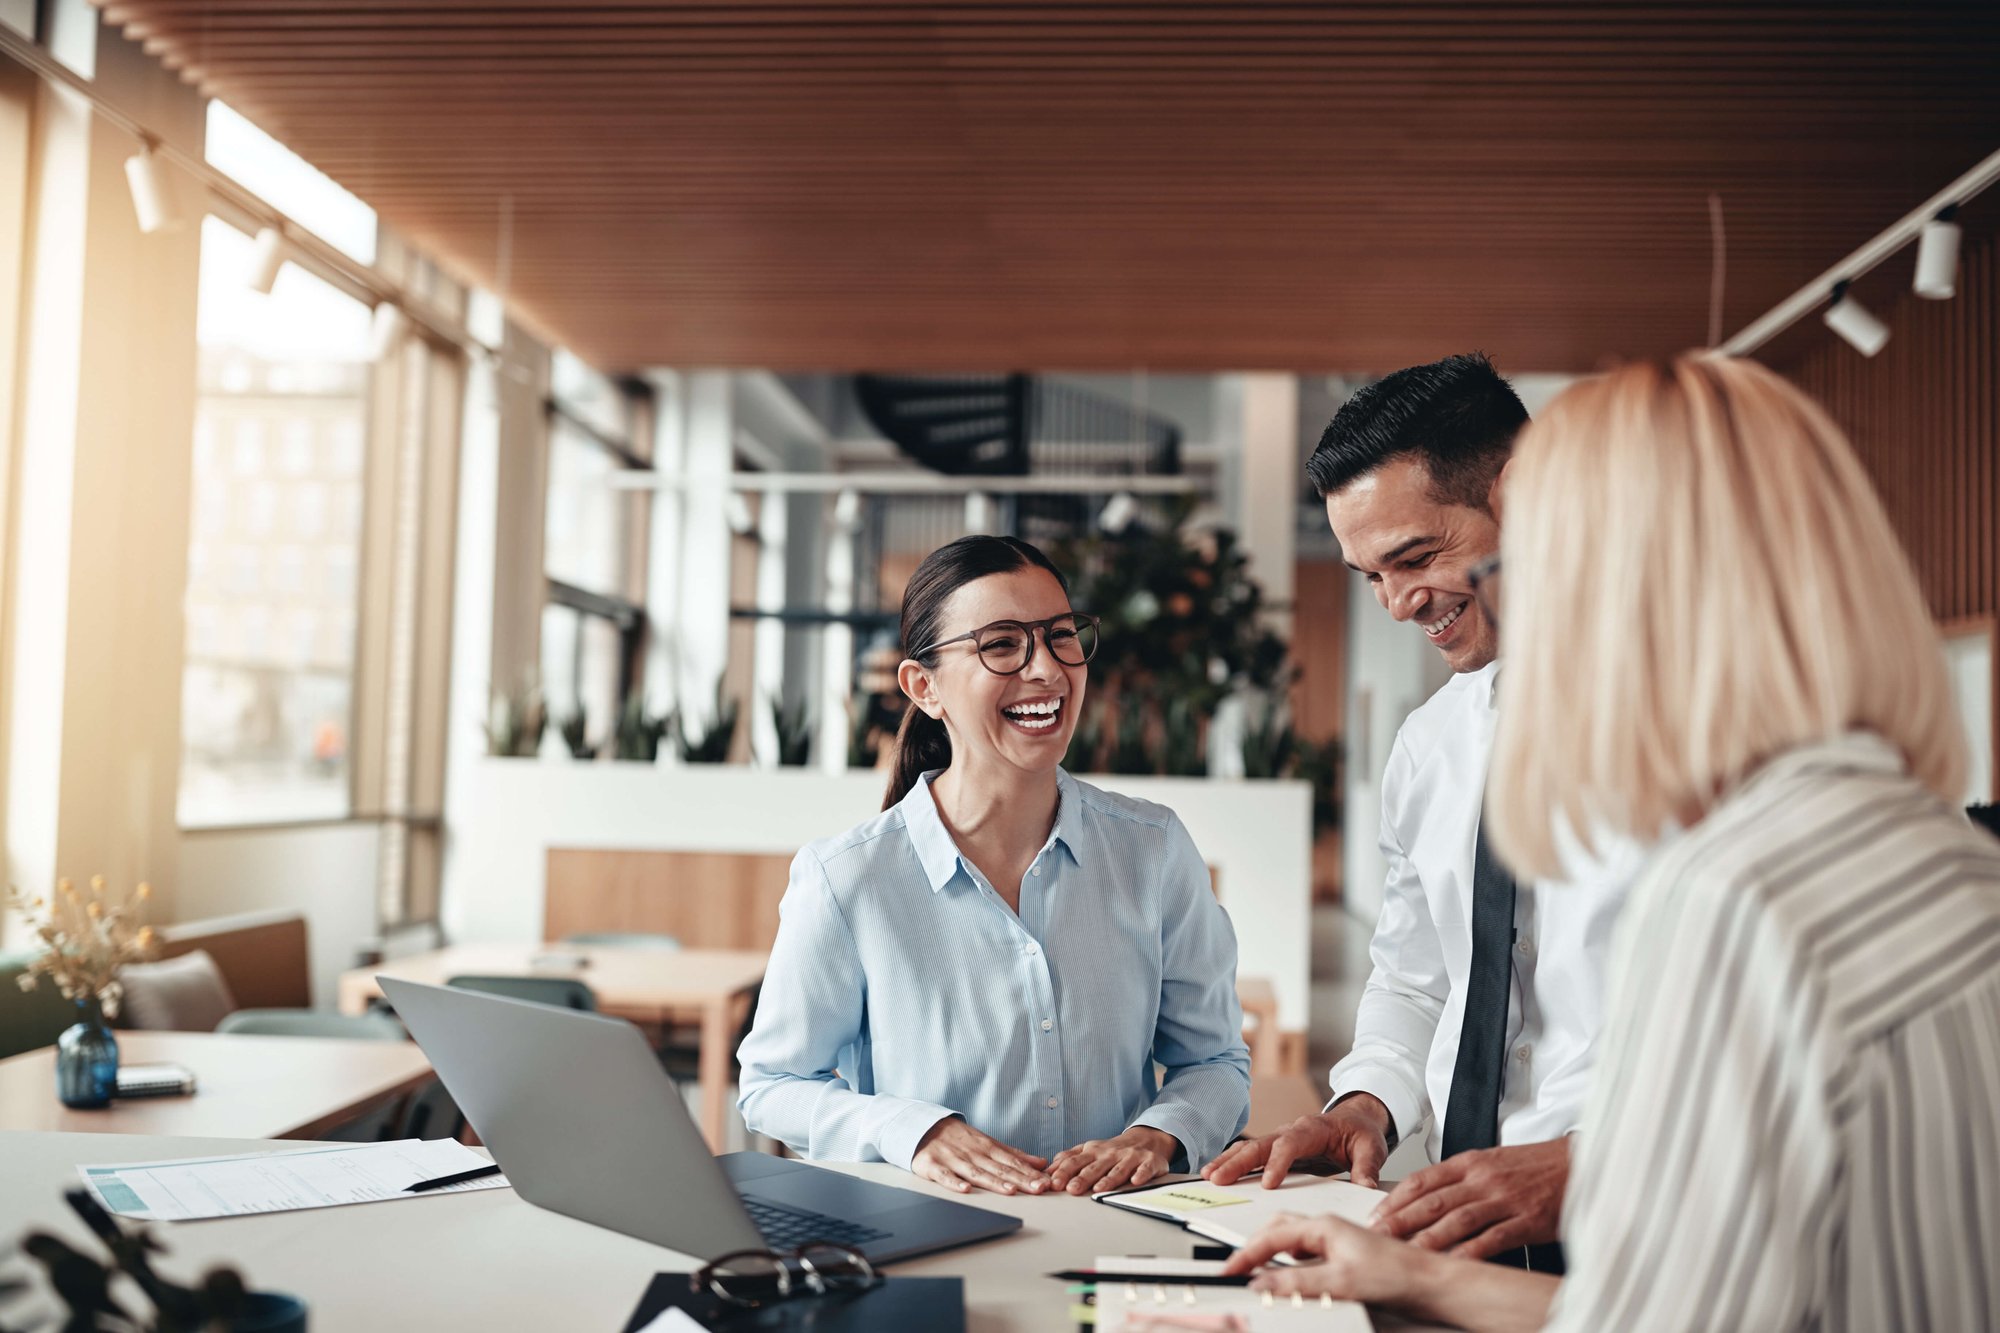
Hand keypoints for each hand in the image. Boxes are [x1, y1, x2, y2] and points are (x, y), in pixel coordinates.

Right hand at [911, 1118, 1050, 1195]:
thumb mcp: (988, 1142)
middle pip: (999, 1169)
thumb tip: (1041, 1162)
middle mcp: (973, 1154)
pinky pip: (945, 1176)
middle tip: (1039, 1189)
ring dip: (994, 1182)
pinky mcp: (934, 1166)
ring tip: (1011, 1190)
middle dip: (1020, 1179)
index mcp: (987, 1148)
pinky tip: (966, 1190)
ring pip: (976, 1173)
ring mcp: (954, 1159)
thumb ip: (1014, 1154)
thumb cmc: (960, 1139)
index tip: (1046, 1182)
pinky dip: (954, 1183)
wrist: (924, 1126)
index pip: (1012, 1162)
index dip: (1030, 1173)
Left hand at [1048, 1126, 1177, 1193]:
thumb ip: (1069, 1158)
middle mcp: (1110, 1154)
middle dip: (1082, 1178)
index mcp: (1093, 1151)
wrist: (1146, 1139)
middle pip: (1094, 1167)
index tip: (1053, 1184)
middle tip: (1071, 1189)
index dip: (1064, 1172)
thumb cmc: (1113, 1150)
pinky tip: (1135, 1181)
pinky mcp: (1148, 1162)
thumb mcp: (1090, 1150)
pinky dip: (1140, 1175)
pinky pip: (1144, 1169)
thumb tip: (1047, 1170)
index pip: (1075, 1161)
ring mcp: (1129, 1157)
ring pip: (1118, 1170)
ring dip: (1108, 1180)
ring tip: (1098, 1189)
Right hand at [1200, 1094, 1391, 1188]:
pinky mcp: (1276, 1149)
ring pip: (1250, 1147)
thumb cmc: (1361, 1132)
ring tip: (1209, 1175)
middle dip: (1238, 1161)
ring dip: (1229, 1161)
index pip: (1291, 1143)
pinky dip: (1232, 1161)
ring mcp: (1281, 1139)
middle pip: (1260, 1144)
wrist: (1356, 1120)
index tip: (1268, 1183)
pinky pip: (1250, 1153)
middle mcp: (1292, 1130)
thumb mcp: (1371, 1148)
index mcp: (1313, 1128)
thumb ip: (1367, 1168)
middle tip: (1219, 1178)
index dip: (1278, 1162)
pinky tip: (1217, 1172)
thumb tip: (1366, 1187)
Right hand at [1219, 1210, 1439, 1305]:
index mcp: (1323, 1225)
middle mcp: (1327, 1227)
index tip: (1230, 1269)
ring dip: (1269, 1251)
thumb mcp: (1342, 1282)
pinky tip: (1289, 1273)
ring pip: (1291, 1239)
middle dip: (1253, 1245)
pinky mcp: (1343, 1252)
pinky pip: (1304, 1251)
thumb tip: (1264, 1285)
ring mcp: (1335, 1238)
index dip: (1247, 1255)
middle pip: (1277, 1229)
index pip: (1272, 1237)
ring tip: (1255, 1268)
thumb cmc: (1397, 1273)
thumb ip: (1299, 1283)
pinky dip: (1287, 1260)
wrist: (1429, 1281)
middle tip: (1237, 1266)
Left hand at [1371, 1138, 1568, 1257]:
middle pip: (1433, 1201)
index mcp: (1472, 1162)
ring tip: (1406, 1254)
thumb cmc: (1536, 1165)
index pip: (1424, 1179)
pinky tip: (1454, 1264)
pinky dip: (1471, 1253)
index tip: (1377, 1214)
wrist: (1580, 1162)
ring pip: (1457, 1221)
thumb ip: (1462, 1178)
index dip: (1396, 1198)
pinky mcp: (1527, 1220)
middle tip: (1378, 1238)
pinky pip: (1493, 1239)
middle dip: (1401, 1221)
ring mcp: (1505, 1199)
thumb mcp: (1493, 1161)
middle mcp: (1484, 1178)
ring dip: (1428, 1239)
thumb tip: (1428, 1198)